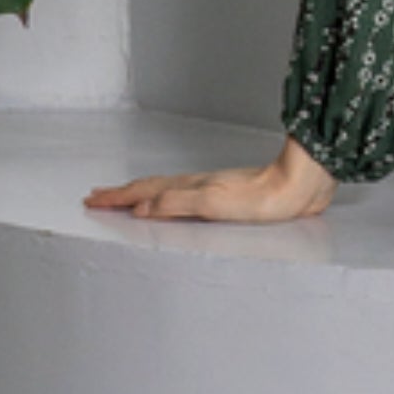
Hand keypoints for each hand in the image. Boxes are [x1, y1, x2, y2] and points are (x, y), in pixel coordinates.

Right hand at [83, 134, 339, 222]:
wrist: (300, 185)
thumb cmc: (264, 197)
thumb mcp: (214, 203)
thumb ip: (177, 204)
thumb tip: (142, 208)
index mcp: (192, 188)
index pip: (145, 193)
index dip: (118, 198)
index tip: (93, 200)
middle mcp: (199, 186)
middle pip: (152, 188)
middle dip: (123, 193)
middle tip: (98, 196)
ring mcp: (214, 189)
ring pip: (168, 190)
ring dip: (144, 193)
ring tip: (128, 196)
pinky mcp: (231, 197)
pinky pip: (187, 196)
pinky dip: (169, 198)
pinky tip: (176, 201)